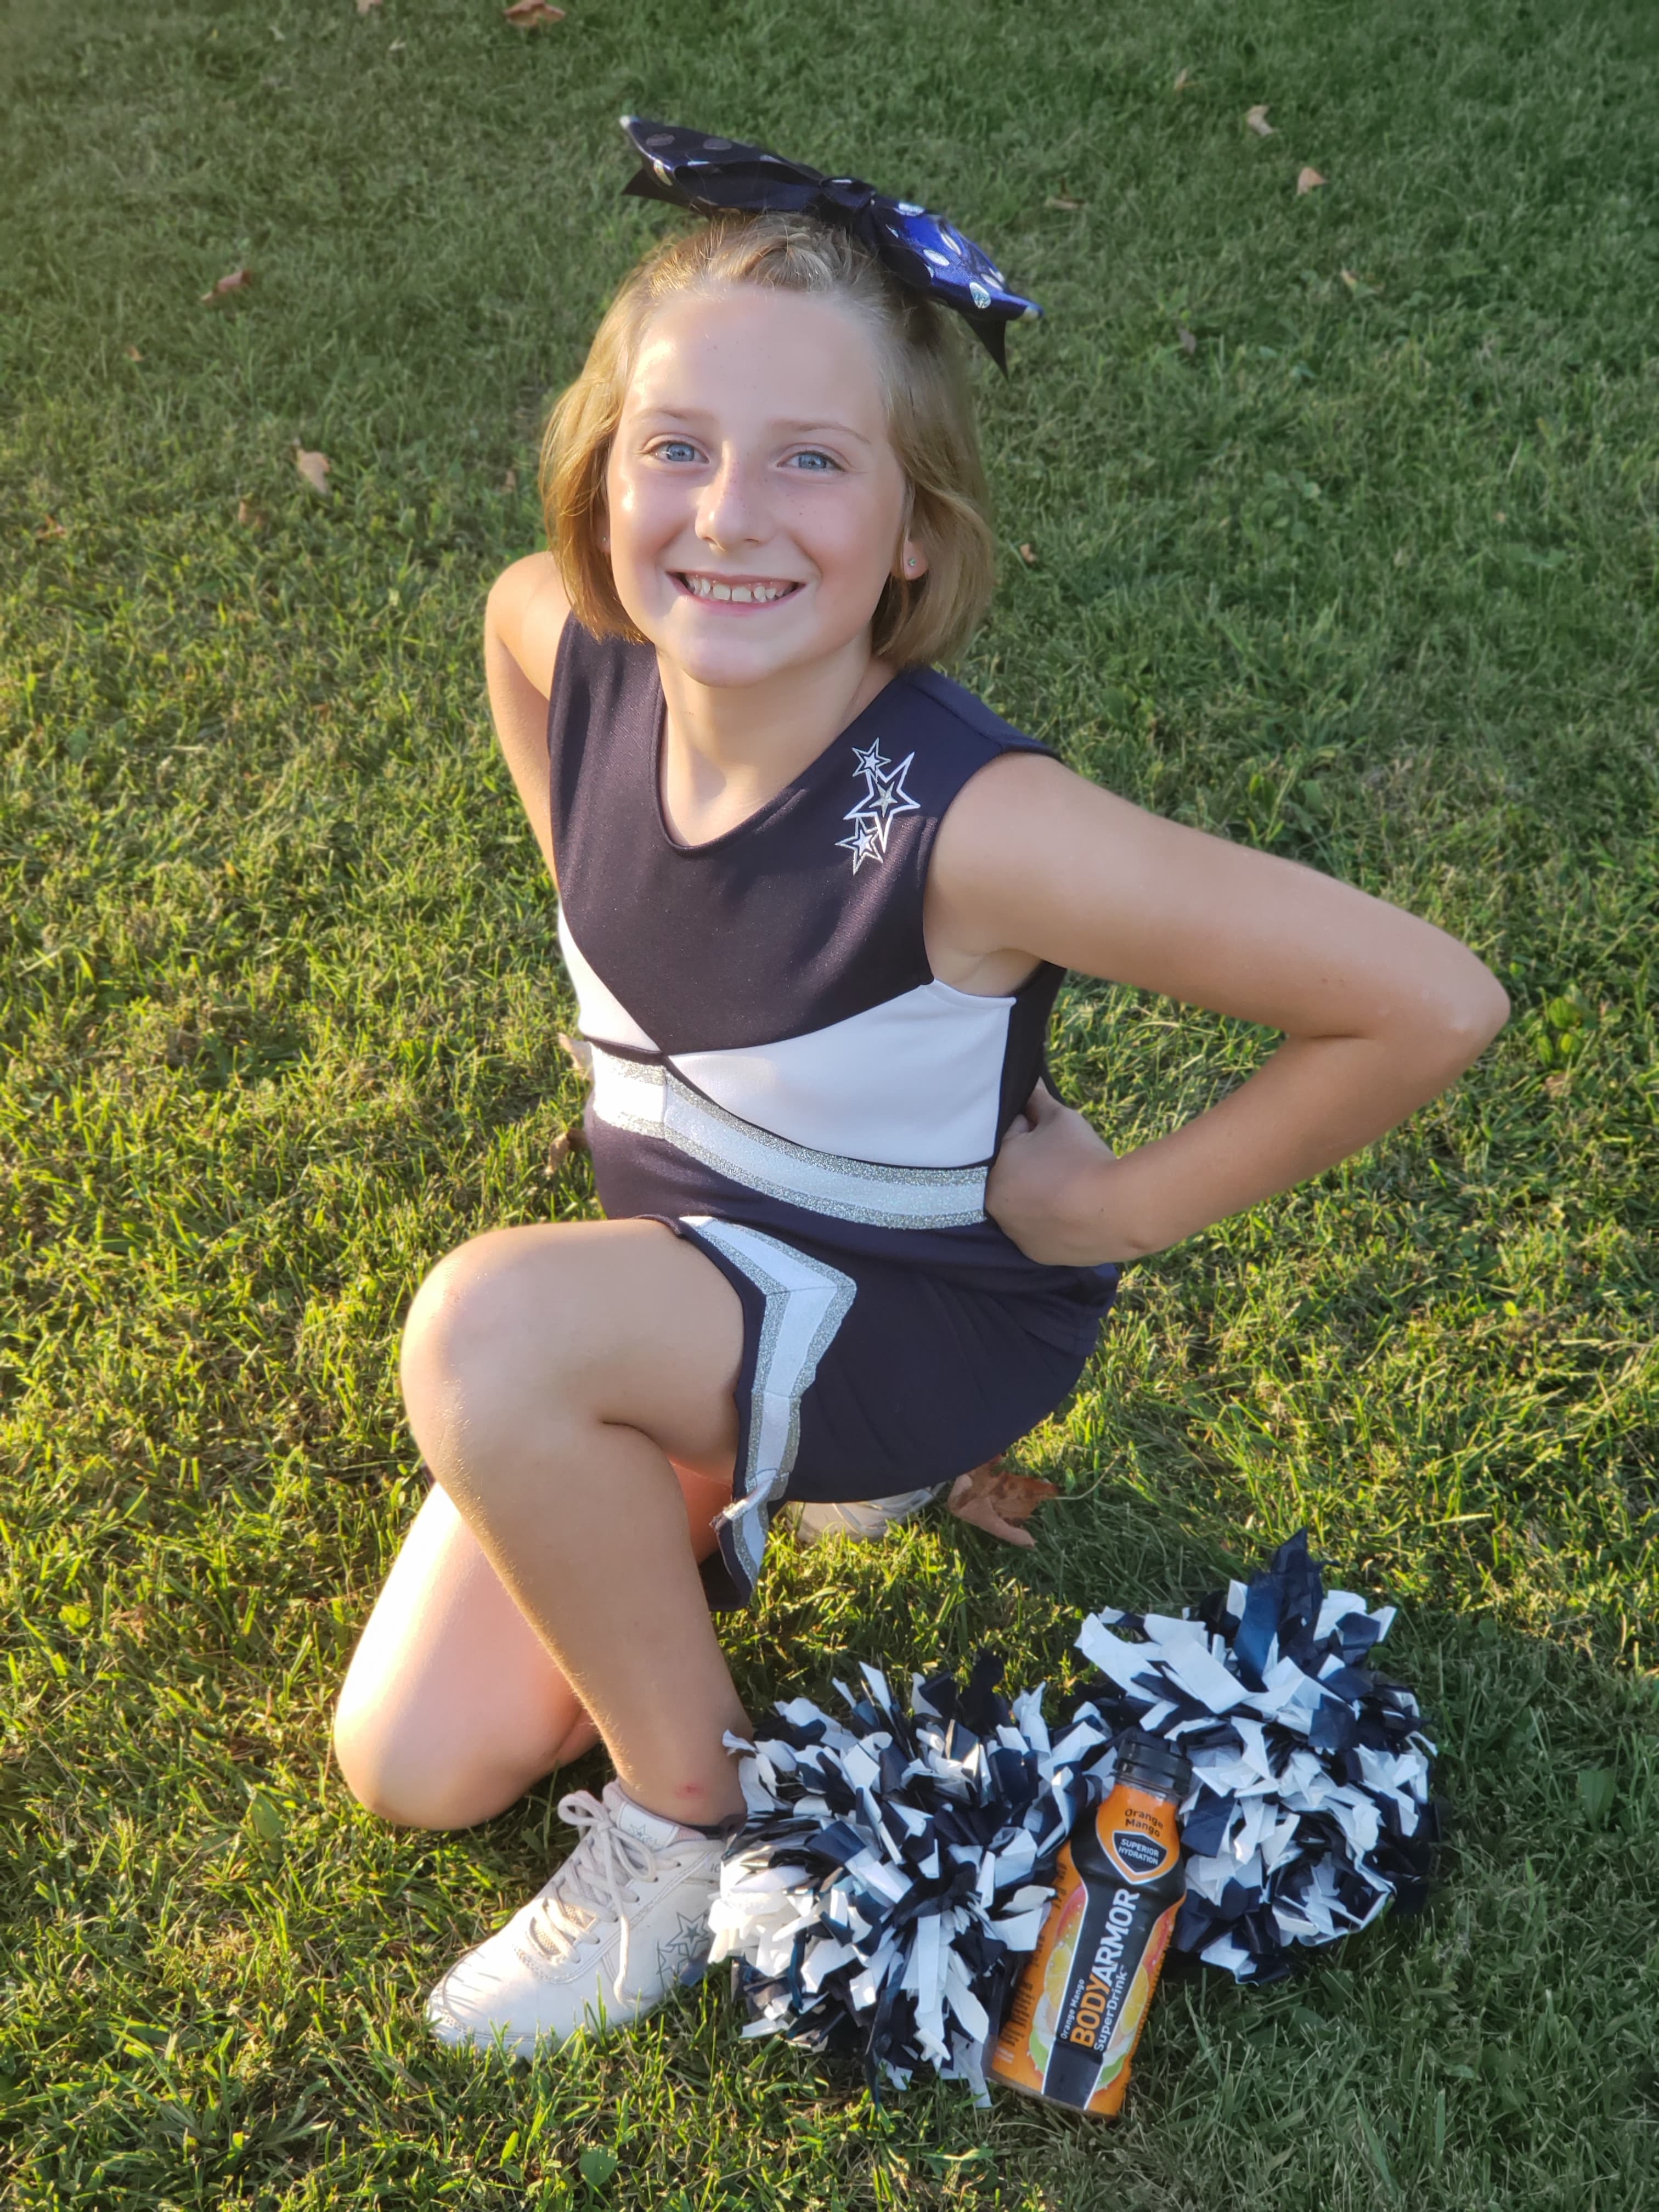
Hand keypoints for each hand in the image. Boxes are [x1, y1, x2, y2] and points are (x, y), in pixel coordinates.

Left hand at [984, 1084, 1122, 1265]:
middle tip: (1065, 1161)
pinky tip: (1074, 1211)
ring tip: (1073, 1186)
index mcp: (992, 1172)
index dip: (1034, 1131)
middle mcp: (996, 1209)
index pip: (1010, 1140)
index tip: (1055, 1136)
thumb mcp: (1059, 1119)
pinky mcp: (1037, 1254)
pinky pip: (1042, 1229)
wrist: (1117, 1210)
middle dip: (1034, 1164)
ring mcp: (1016, 1235)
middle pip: (1015, 1174)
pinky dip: (1053, 1220)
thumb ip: (1037, 1100)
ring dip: (1042, 1194)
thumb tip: (1029, 1081)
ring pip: (1027, 1204)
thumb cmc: (1080, 1158)